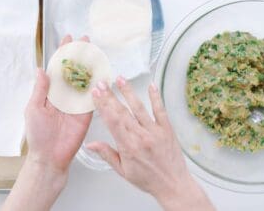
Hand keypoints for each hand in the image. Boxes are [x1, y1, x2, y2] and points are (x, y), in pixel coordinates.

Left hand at [25, 35, 91, 173]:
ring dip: (89, 64)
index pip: (57, 68)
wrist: (50, 156)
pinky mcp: (86, 112)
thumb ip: (40, 89)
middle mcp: (64, 95)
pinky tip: (102, 71)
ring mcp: (76, 103)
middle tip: (85, 40)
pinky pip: (93, 96)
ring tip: (94, 50)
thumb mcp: (34, 109)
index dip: (62, 53)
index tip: (67, 39)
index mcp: (50, 92)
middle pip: (73, 70)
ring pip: (84, 79)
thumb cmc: (38, 135)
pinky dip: (98, 84)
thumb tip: (41, 69)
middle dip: (79, 54)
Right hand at [87, 77, 213, 210]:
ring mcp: (155, 131)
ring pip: (139, 108)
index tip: (96, 94)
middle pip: (122, 112)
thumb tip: (90, 144)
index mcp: (128, 147)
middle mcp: (141, 137)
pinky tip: (152, 86)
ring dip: (129, 92)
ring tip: (120, 79)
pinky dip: (156, 98)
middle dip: (110, 96)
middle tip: (102, 83)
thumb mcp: (123, 171)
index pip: (112, 122)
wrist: (173, 185)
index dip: (103, 106)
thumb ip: (107, 154)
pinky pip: (160, 111)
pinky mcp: (167, 129)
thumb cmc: (148, 179)